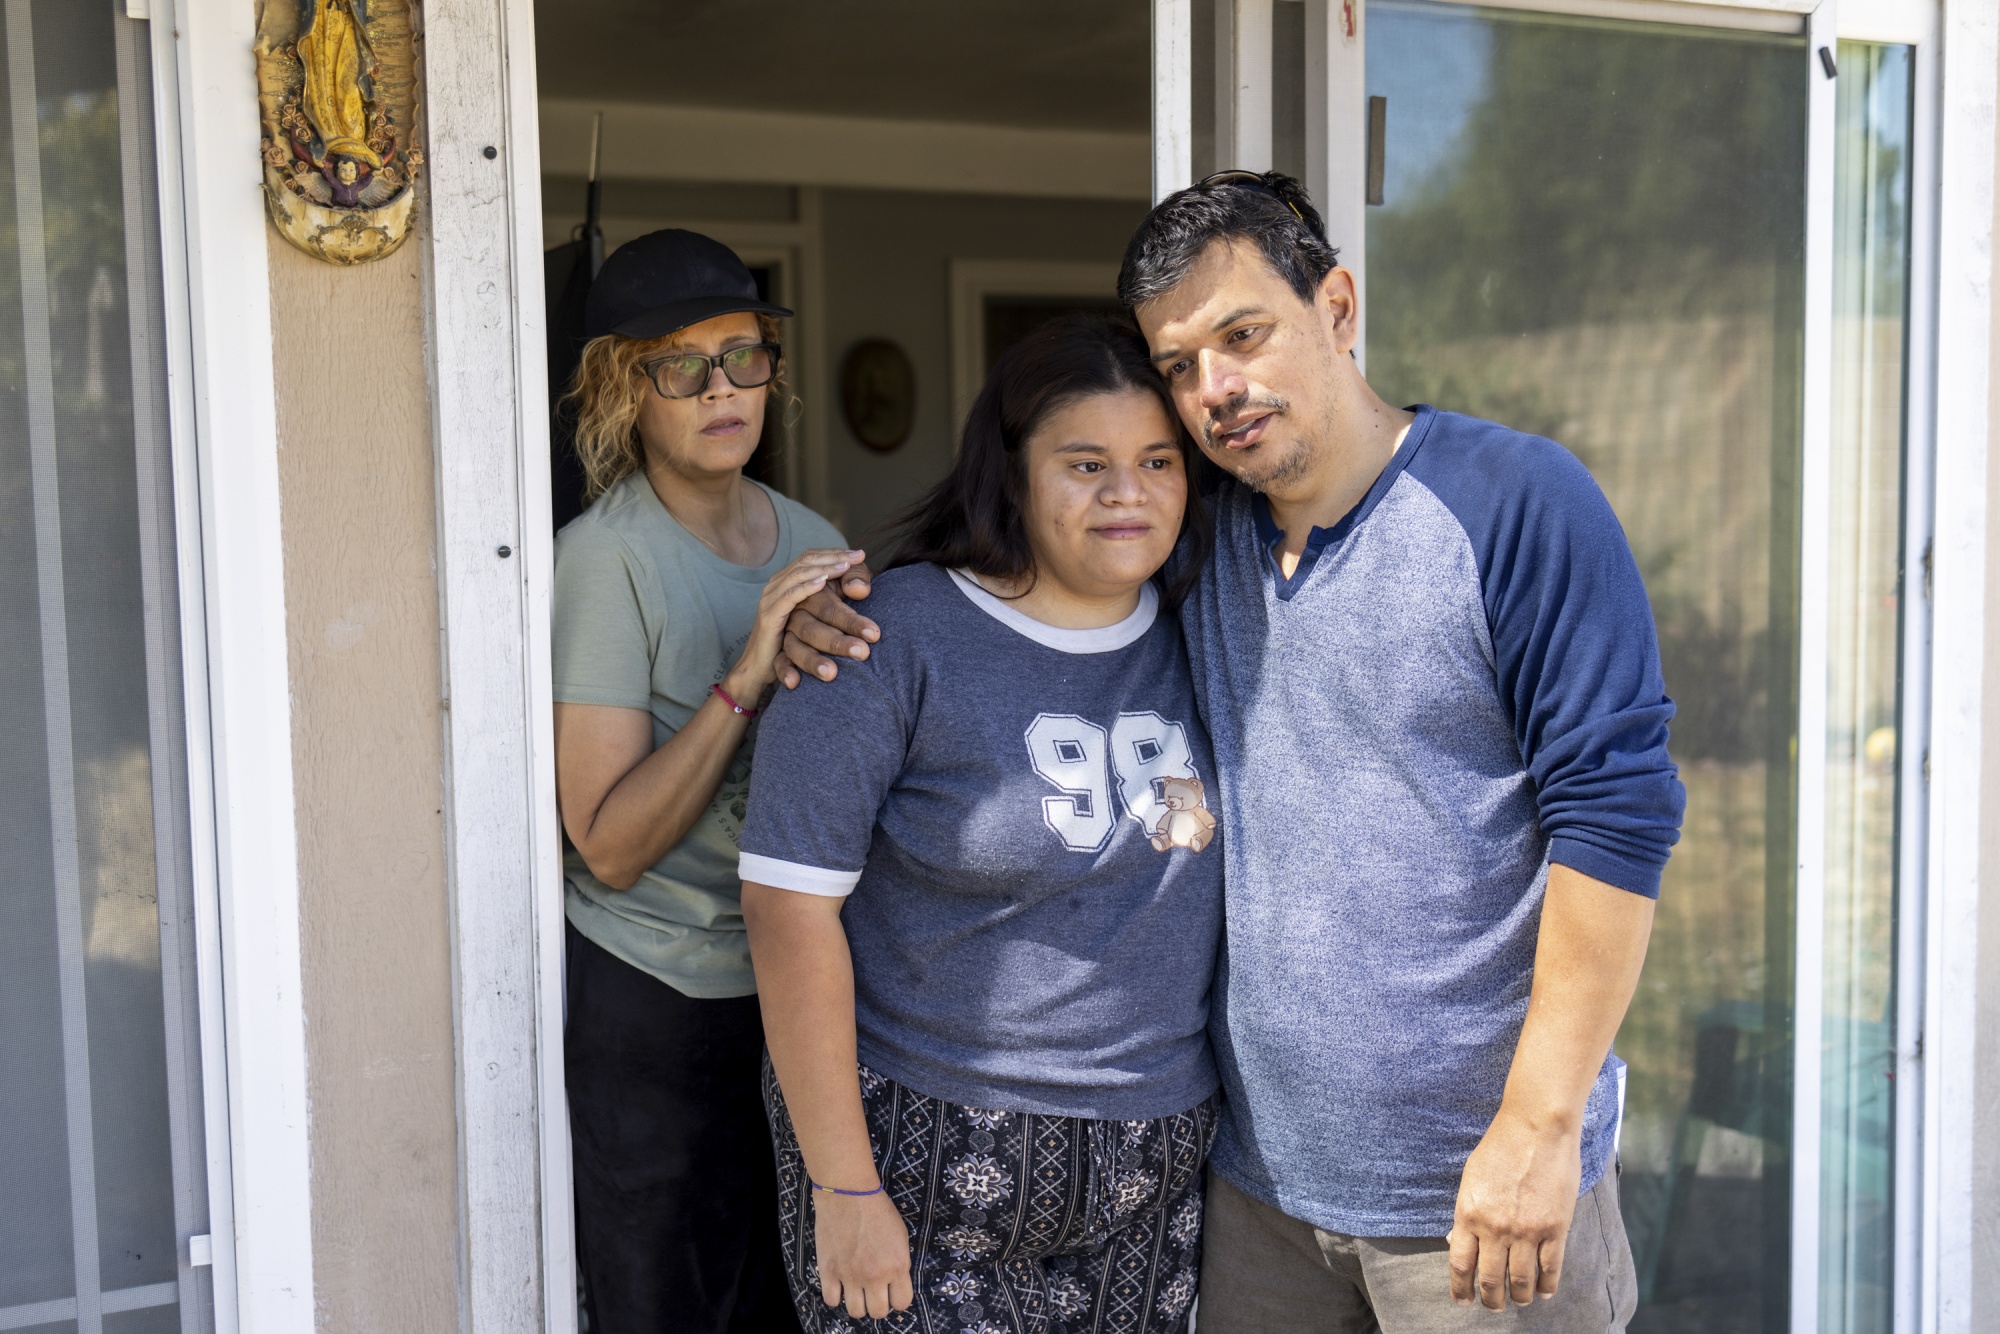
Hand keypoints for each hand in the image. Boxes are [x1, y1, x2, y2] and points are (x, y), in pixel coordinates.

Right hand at [724, 550, 865, 702]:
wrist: (759, 669)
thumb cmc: (789, 644)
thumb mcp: (813, 619)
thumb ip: (834, 603)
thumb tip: (860, 590)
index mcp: (786, 582)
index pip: (811, 558)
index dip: (835, 553)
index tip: (861, 554)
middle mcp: (777, 585)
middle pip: (807, 561)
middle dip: (834, 557)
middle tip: (859, 557)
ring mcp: (771, 599)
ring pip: (799, 575)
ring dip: (825, 569)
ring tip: (846, 566)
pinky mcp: (769, 616)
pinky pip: (788, 597)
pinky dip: (806, 587)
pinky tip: (823, 583)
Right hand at [813, 1189, 912, 1319]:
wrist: (848, 1193)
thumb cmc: (877, 1209)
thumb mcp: (901, 1236)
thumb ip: (898, 1263)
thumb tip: (894, 1283)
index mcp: (897, 1265)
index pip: (902, 1303)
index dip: (897, 1299)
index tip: (892, 1292)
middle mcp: (875, 1276)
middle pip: (878, 1312)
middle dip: (878, 1304)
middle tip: (874, 1291)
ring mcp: (850, 1275)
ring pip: (856, 1312)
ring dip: (858, 1304)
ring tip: (857, 1290)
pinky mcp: (828, 1271)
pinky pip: (832, 1301)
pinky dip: (836, 1296)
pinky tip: (839, 1285)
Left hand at [1447, 1109, 1582, 1309]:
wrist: (1536, 1127)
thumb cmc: (1500, 1148)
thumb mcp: (1471, 1179)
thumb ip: (1467, 1213)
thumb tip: (1457, 1242)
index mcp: (1469, 1214)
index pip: (1460, 1265)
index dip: (1461, 1289)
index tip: (1463, 1301)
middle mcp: (1495, 1228)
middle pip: (1491, 1280)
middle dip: (1491, 1300)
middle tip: (1493, 1306)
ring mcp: (1526, 1231)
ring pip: (1521, 1281)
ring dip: (1520, 1297)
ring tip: (1520, 1301)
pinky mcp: (1555, 1228)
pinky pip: (1551, 1268)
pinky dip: (1547, 1285)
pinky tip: (1545, 1291)